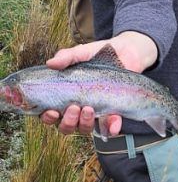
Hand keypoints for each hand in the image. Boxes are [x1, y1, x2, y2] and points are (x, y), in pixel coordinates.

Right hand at [40, 31, 157, 136]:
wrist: (125, 53)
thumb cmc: (97, 55)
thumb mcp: (80, 53)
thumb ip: (66, 57)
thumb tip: (51, 63)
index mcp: (65, 96)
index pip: (50, 114)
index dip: (47, 117)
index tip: (52, 111)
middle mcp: (77, 108)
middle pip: (66, 126)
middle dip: (68, 121)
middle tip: (74, 107)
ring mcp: (95, 112)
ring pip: (85, 128)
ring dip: (85, 123)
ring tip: (89, 109)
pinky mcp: (112, 113)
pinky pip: (110, 127)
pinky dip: (111, 128)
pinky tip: (113, 121)